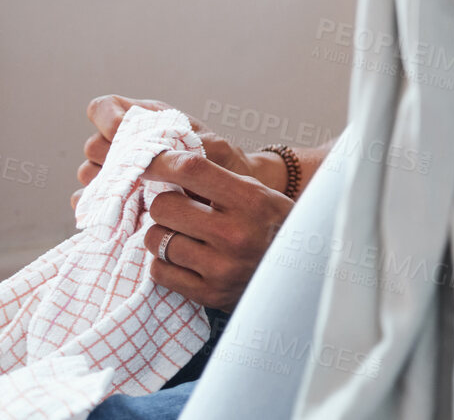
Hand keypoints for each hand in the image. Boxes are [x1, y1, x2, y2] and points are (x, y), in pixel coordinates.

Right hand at [71, 95, 286, 211]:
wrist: (228, 195)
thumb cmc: (223, 164)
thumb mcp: (210, 146)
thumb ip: (179, 143)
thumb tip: (146, 153)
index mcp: (145, 119)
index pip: (104, 108)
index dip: (106, 119)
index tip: (122, 135)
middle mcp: (126, 142)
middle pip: (93, 145)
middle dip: (113, 158)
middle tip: (138, 172)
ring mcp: (118, 170)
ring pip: (88, 172)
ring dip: (108, 183)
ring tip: (138, 193)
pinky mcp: (113, 197)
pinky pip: (87, 201)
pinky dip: (99, 206)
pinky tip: (122, 211)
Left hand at [141, 152, 293, 311]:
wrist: (302, 276)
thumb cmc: (275, 227)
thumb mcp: (260, 195)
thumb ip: (219, 181)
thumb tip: (167, 163)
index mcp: (252, 200)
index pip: (192, 170)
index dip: (161, 163)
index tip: (148, 164)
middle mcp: (236, 234)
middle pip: (164, 206)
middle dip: (166, 205)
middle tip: (179, 209)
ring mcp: (221, 267)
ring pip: (156, 239)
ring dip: (164, 235)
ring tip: (184, 235)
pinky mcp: (208, 294)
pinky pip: (159, 271)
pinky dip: (165, 263)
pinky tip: (185, 258)